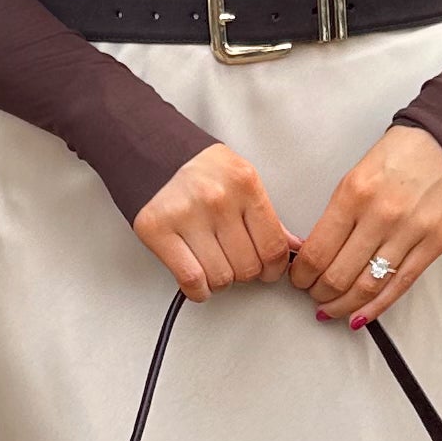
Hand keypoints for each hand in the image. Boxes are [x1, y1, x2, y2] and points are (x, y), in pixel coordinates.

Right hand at [132, 141, 295, 298]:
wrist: (150, 149)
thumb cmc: (197, 167)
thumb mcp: (240, 179)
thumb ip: (265, 215)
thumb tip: (291, 246)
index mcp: (244, 184)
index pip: (273, 245)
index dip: (274, 269)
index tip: (269, 272)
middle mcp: (217, 199)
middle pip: (248, 266)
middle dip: (246, 274)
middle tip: (238, 266)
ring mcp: (187, 215)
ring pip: (222, 277)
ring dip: (221, 282)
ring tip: (215, 269)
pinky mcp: (158, 230)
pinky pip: (191, 279)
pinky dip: (199, 291)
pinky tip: (200, 284)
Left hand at [291, 125, 441, 326]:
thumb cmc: (399, 156)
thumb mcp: (355, 176)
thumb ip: (336, 216)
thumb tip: (313, 255)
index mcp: (353, 195)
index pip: (317, 252)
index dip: (301, 275)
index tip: (298, 280)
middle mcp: (381, 215)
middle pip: (338, 275)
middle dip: (319, 294)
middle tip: (313, 296)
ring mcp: (410, 231)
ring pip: (368, 287)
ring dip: (343, 306)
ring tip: (331, 310)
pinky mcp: (435, 244)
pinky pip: (400, 286)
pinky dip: (376, 307)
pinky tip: (360, 316)